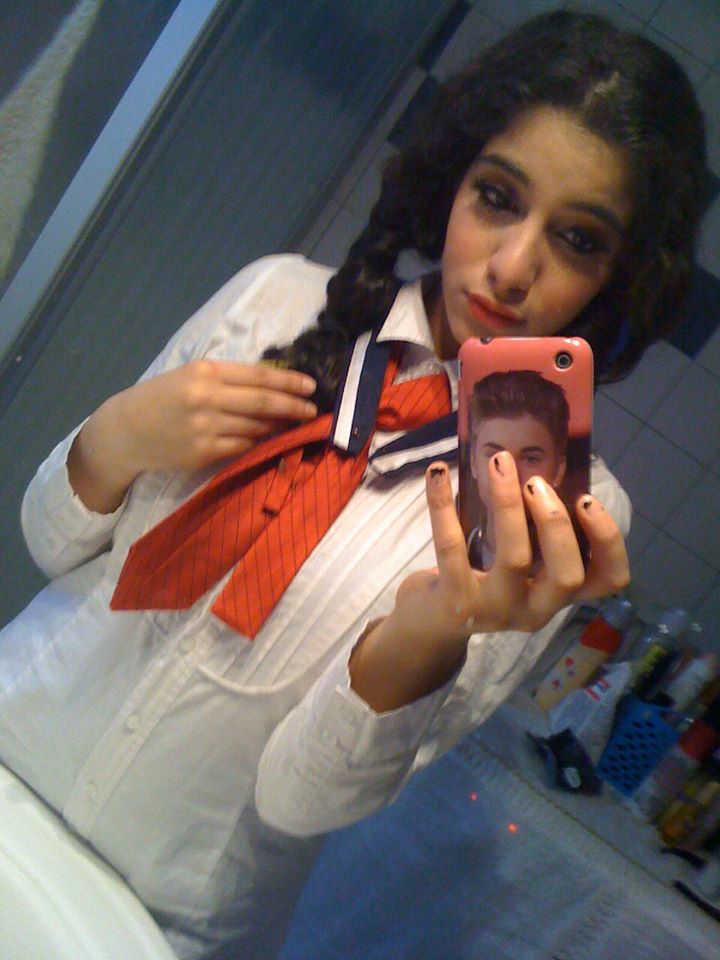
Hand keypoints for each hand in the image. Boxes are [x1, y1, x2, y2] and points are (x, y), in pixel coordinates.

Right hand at [68, 360, 316, 510]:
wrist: (125, 430)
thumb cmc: (161, 398)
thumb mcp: (189, 376)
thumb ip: (226, 379)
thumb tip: (272, 385)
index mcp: (205, 372)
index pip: (258, 376)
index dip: (289, 382)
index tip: (310, 386)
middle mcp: (206, 397)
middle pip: (263, 402)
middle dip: (294, 406)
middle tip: (314, 410)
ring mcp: (205, 427)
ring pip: (256, 427)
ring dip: (281, 427)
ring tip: (298, 424)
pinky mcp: (203, 452)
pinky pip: (242, 446)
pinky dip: (259, 442)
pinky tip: (271, 439)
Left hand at [349, 451, 628, 710]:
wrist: (429, 624)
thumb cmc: (481, 583)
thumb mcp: (517, 567)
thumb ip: (535, 536)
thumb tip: (534, 468)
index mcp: (555, 595)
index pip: (607, 580)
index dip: (609, 541)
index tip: (588, 500)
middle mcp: (534, 610)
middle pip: (567, 573)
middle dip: (556, 521)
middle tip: (534, 481)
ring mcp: (496, 610)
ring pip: (515, 560)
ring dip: (509, 505)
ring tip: (498, 464)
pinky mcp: (456, 602)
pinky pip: (452, 548)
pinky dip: (443, 505)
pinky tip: (438, 473)